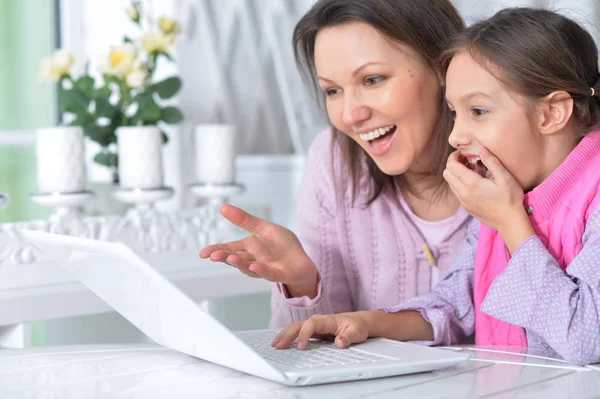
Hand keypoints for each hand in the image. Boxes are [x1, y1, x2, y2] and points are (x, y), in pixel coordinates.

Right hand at [199, 204, 318, 297]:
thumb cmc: (282, 246)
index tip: (203, 253)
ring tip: (230, 258)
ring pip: (249, 267)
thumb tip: (222, 207)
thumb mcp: (263, 228)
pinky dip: (262, 270)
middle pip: (236, 259)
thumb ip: (245, 220)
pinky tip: (255, 266)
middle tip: (212, 256)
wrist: (302, 262)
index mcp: (248, 248)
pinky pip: (269, 273)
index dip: (216, 251)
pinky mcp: (279, 274)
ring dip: (240, 263)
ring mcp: (265, 268)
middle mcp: (253, 260)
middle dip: (224, 257)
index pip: (228, 249)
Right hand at [271, 312, 372, 349]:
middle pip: (298, 325)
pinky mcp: (312, 331)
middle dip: (287, 335)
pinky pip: (297, 331)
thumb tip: (339, 343)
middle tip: (278, 346)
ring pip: (295, 327)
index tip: (301, 348)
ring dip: (284, 335)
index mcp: (326, 320)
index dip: (304, 336)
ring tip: (275, 345)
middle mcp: (317, 321)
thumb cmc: (357, 326)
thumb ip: (348, 337)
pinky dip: (288, 336)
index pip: (310, 325)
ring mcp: (313, 325)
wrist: (359, 322)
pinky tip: (282, 342)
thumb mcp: (357, 332)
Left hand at [443, 148, 534, 252]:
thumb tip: (482, 150)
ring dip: (456, 174)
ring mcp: (463, 201)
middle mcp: (463, 193)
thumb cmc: (510, 199)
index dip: (454, 156)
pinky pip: (456, 191)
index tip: (463, 153)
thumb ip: (492, 162)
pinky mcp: (466, 207)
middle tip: (466, 160)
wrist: (509, 222)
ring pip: (450, 183)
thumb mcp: (505, 178)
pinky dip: (459, 183)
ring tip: (471, 170)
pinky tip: (473, 182)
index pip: (451, 166)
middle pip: (446, 173)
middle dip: (453, 164)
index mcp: (472, 184)